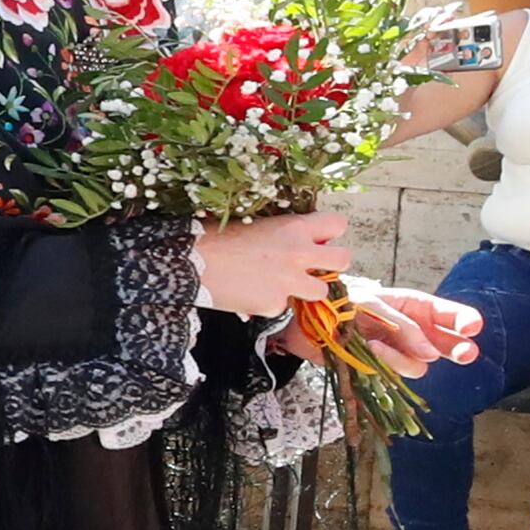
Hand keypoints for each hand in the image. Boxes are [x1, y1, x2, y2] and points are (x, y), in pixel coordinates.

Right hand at [196, 207, 349, 314]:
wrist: (186, 264)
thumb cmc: (212, 237)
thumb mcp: (253, 223)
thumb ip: (282, 233)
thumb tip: (298, 243)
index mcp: (294, 227)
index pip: (338, 224)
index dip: (328, 233)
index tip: (316, 239)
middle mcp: (299, 254)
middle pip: (343, 259)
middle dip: (331, 264)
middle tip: (313, 266)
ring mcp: (289, 282)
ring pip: (321, 291)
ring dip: (305, 289)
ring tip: (280, 284)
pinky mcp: (274, 305)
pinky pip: (281, 306)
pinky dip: (268, 303)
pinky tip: (248, 294)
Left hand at [346, 279, 482, 377]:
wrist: (311, 322)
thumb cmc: (344, 303)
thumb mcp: (374, 305)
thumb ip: (404, 327)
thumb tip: (429, 354)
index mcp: (419, 308)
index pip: (452, 316)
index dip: (466, 321)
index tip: (471, 328)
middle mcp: (417, 332)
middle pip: (450, 346)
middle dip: (461, 350)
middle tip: (465, 354)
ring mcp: (402, 352)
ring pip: (421, 365)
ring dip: (403, 358)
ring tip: (376, 343)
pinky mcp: (385, 368)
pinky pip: (396, 374)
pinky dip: (385, 363)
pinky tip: (369, 348)